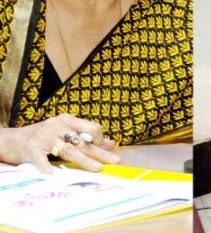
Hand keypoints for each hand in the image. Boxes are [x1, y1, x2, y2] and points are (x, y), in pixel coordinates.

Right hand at [0, 114, 119, 173]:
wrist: (10, 140)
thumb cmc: (41, 138)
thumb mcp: (64, 133)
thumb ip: (86, 137)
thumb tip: (111, 143)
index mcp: (67, 120)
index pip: (91, 128)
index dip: (101, 140)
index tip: (108, 151)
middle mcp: (57, 126)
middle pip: (83, 141)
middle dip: (100, 152)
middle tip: (115, 161)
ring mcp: (44, 137)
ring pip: (68, 149)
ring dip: (84, 160)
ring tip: (97, 169)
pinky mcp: (31, 149)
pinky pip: (41, 159)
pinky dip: (47, 167)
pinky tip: (54, 175)